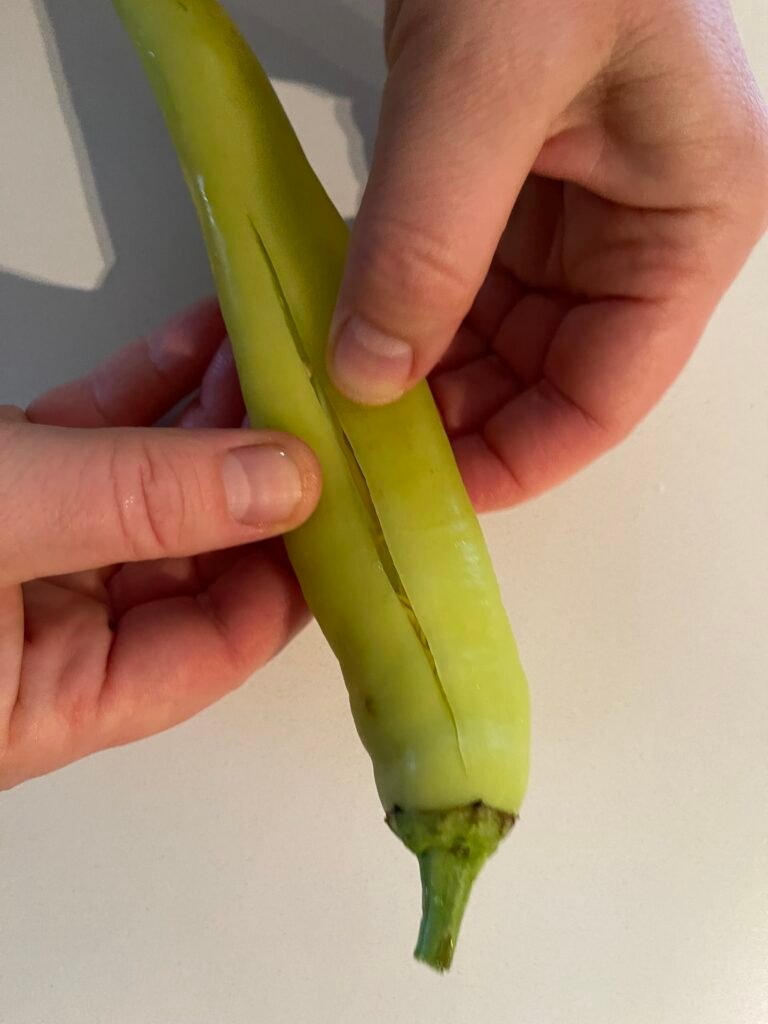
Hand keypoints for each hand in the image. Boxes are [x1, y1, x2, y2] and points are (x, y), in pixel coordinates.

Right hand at [0, 300, 319, 789]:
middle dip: (259, 474)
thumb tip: (285, 482)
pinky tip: (198, 339)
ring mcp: (17, 553)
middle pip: (190, 556)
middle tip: (328, 403)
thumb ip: (137, 504)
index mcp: (49, 698)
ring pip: (145, 487)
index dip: (293, 570)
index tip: (354, 495)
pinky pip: (86, 439)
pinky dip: (142, 389)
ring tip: (278, 348)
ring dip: (212, 417)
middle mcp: (41, 636)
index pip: (214, 644)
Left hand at [329, 0, 767, 509]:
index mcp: (690, 219)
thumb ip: (429, 238)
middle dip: (449, 418)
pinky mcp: (509, 181)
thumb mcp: (488, 78)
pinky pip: (453, 279)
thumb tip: (367, 376)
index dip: (519, 459)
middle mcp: (639, 227)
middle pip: (542, 374)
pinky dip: (394, 312)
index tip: (426, 497)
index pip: (608, 392)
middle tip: (352, 453)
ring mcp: (574, 205)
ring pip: (490, 336)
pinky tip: (335, 333)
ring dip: (410, 373)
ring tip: (328, 401)